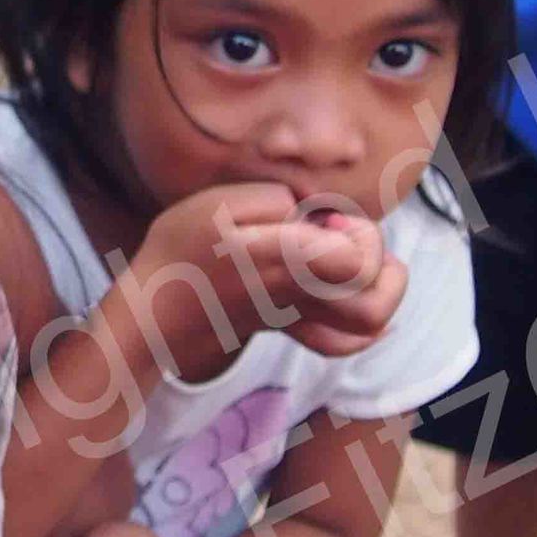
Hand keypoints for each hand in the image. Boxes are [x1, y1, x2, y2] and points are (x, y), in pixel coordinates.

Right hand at [125, 184, 407, 379]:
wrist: (154, 313)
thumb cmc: (179, 252)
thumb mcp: (213, 204)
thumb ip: (269, 196)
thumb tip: (304, 206)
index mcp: (285, 262)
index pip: (355, 260)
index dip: (358, 233)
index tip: (330, 218)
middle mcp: (300, 294)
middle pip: (373, 303)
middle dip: (381, 264)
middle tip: (349, 238)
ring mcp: (298, 315)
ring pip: (366, 324)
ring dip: (382, 290)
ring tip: (358, 259)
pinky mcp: (289, 324)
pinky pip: (340, 341)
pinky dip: (365, 324)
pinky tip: (357, 295)